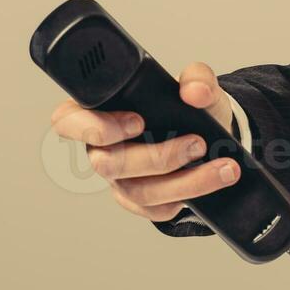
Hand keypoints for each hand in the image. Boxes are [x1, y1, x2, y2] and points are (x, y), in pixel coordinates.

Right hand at [50, 62, 238, 221]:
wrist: (211, 139)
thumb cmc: (187, 110)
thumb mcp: (196, 87)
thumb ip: (197, 79)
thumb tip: (195, 92)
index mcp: (99, 113)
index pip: (67, 121)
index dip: (92, 126)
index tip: (137, 120)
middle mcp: (103, 150)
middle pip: (108, 163)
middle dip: (157, 156)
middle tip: (197, 143)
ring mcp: (120, 180)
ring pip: (139, 191)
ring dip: (186, 181)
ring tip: (222, 167)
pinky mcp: (141, 203)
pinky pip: (156, 210)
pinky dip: (188, 197)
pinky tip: (212, 184)